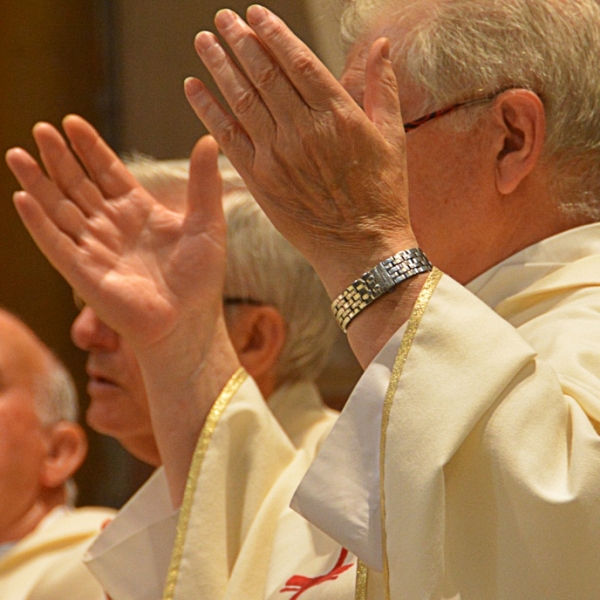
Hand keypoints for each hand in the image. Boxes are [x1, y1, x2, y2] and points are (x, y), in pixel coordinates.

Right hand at [6, 118, 239, 502]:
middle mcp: (112, 227)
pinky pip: (55, 243)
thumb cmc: (200, 279)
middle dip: (59, 157)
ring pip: (60, 208)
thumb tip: (208, 140)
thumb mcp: (207, 224)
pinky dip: (38, 222)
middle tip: (42, 128)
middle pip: (79, 184)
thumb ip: (204, 183)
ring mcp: (95, 248)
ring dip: (39, 182)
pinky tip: (23, 197)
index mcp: (139, 212)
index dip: (90, 148)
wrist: (189, 323)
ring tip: (19, 154)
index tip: (72, 122)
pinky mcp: (82, 273)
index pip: (108, 172)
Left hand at [184, 6, 416, 297]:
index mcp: (338, 116)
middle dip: (241, 41)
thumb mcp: (393, 138)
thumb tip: (381, 44)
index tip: (255, 13)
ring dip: (220, 66)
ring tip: (204, 40)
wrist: (361, 248)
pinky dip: (208, 110)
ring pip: (242, 100)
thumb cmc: (383, 194)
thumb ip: (382, 88)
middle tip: (224, 18)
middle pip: (265, 75)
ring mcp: (277, 156)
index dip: (273, 34)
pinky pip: (228, 138)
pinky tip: (193, 86)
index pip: (298, 62)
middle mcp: (303, 131)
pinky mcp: (260, 181)